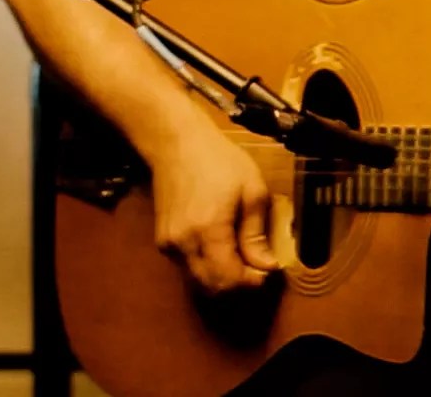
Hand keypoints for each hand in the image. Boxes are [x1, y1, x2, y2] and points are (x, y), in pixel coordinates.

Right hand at [145, 117, 279, 293]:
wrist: (176, 143)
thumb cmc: (219, 160)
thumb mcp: (251, 189)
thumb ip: (256, 233)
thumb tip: (267, 266)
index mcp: (208, 230)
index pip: (228, 278)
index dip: (251, 282)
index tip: (268, 271)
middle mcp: (183, 244)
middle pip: (211, 287)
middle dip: (237, 284)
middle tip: (257, 267)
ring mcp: (168, 245)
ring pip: (198, 280)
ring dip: (222, 278)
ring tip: (242, 257)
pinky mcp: (162, 242)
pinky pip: (187, 267)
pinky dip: (207, 267)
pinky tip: (221, 248)